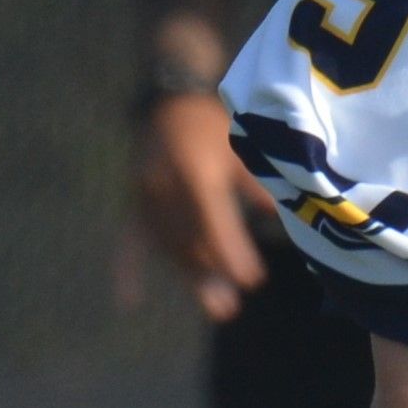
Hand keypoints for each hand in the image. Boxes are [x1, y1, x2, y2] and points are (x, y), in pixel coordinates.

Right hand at [130, 92, 271, 321]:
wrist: (172, 99)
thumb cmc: (215, 125)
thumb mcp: (243, 148)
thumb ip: (258, 185)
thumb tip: (281, 217)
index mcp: (195, 170)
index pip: (214, 221)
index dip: (233, 253)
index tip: (252, 280)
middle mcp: (164, 187)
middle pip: (189, 241)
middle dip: (212, 274)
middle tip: (231, 308)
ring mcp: (144, 197)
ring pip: (167, 247)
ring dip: (190, 278)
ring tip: (215, 306)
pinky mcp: (132, 203)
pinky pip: (128, 240)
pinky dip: (127, 271)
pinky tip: (129, 302)